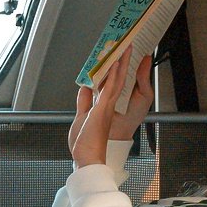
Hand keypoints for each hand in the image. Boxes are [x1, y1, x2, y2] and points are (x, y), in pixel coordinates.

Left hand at [70, 52, 154, 167]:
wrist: (87, 159)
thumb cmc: (85, 143)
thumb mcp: (81, 117)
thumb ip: (83, 102)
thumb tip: (84, 88)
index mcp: (102, 107)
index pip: (109, 84)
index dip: (113, 70)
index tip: (116, 56)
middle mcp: (107, 105)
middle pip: (116, 79)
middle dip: (121, 63)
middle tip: (125, 47)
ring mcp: (106, 107)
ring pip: (115, 81)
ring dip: (120, 64)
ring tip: (124, 49)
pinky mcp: (102, 109)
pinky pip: (110, 88)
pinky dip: (113, 75)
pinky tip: (116, 64)